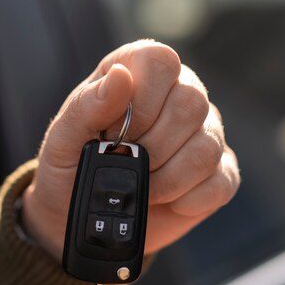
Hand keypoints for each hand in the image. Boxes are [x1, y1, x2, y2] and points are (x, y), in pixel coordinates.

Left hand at [21, 40, 239, 259]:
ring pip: (206, 149)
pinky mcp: (221, 174)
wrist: (85, 222)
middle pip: (192, 105)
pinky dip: (186, 202)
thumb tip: (121, 76)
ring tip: (141, 187)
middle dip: (152, 148)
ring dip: (167, 180)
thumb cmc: (72, 170)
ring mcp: (207, 134)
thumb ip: (87, 106)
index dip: (142, 103)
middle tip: (126, 165)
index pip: (162, 62)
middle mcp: (181, 94)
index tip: (115, 135)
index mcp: (141, 72)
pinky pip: (220, 185)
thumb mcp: (63, 140)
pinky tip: (164, 201)